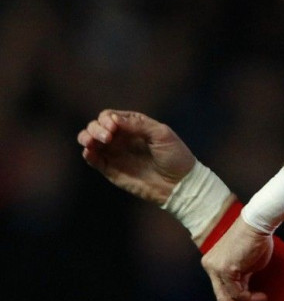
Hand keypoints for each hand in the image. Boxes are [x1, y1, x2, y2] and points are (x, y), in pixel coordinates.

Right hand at [77, 109, 194, 203]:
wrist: (179, 184)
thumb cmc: (175, 156)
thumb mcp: (161, 134)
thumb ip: (138, 125)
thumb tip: (112, 119)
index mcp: (133, 126)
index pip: (109, 116)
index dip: (106, 119)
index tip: (114, 127)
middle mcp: (121, 138)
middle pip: (96, 126)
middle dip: (96, 128)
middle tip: (107, 137)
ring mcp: (115, 154)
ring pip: (90, 141)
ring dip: (86, 137)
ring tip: (92, 142)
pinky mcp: (111, 170)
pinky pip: (93, 160)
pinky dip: (87, 154)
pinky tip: (89, 152)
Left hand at [201, 216, 273, 300]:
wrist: (258, 223)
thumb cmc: (256, 241)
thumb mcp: (246, 266)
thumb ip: (242, 281)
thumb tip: (247, 300)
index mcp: (212, 266)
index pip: (223, 292)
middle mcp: (210, 267)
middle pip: (222, 299)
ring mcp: (216, 268)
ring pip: (228, 299)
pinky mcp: (226, 269)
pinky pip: (238, 292)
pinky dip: (250, 299)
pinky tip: (261, 298)